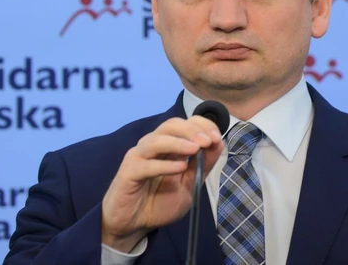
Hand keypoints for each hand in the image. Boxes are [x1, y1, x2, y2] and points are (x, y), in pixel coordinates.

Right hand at [101, 116, 223, 251]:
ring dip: (178, 142)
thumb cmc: (160, 202)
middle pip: (171, 125)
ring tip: (195, 149)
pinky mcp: (128, 172)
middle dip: (191, 130)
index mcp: (169, 146)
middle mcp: (153, 145)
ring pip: (157, 140)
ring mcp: (139, 157)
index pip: (185, 123)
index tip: (216, 138)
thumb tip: (218, 143)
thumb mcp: (189, 185)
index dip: (202, 126)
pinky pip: (146, 165)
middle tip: (207, 141)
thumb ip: (202, 166)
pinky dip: (164, 165)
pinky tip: (179, 168)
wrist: (134, 224)